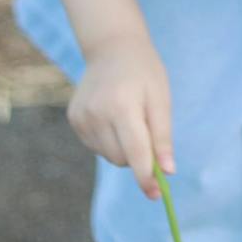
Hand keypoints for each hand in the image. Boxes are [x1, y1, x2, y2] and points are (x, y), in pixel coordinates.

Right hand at [65, 35, 175, 201]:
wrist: (112, 47)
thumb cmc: (144, 72)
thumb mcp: (161, 99)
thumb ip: (162, 136)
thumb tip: (168, 172)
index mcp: (121, 105)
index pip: (135, 153)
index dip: (146, 177)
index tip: (156, 194)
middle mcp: (96, 113)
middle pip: (121, 159)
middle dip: (138, 157)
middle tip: (148, 133)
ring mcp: (81, 117)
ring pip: (108, 155)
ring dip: (124, 149)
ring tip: (130, 118)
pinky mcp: (73, 119)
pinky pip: (96, 146)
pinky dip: (109, 141)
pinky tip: (114, 117)